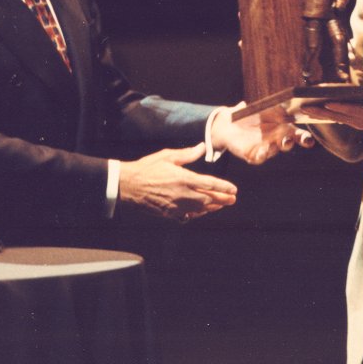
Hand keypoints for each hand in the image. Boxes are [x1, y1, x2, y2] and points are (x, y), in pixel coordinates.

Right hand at [119, 143, 237, 221]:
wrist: (128, 185)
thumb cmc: (147, 168)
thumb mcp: (168, 156)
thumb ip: (188, 154)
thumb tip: (203, 147)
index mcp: (183, 178)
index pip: (210, 183)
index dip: (224, 187)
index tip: (234, 189)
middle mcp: (182, 194)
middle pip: (208, 199)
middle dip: (222, 199)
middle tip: (232, 200)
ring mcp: (176, 206)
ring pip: (200, 209)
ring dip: (212, 207)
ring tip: (221, 205)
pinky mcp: (169, 213)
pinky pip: (187, 217)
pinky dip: (197, 215)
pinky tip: (202, 212)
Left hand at [210, 103, 314, 164]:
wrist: (230, 125)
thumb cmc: (249, 114)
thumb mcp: (256, 106)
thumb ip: (259, 103)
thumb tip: (245, 102)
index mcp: (282, 126)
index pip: (297, 134)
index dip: (304, 138)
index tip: (308, 141)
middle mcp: (276, 139)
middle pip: (287, 143)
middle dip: (289, 143)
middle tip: (288, 141)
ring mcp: (266, 147)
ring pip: (273, 150)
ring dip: (273, 149)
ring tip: (270, 146)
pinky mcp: (254, 154)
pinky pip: (259, 157)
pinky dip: (261, 156)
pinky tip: (260, 154)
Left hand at [296, 72, 362, 136]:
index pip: (356, 111)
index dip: (342, 107)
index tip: (328, 102)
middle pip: (340, 116)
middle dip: (322, 112)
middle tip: (304, 107)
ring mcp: (359, 124)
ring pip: (336, 119)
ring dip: (320, 114)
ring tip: (303, 108)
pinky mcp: (356, 123)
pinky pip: (338, 119)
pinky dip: (326, 115)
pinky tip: (313, 111)